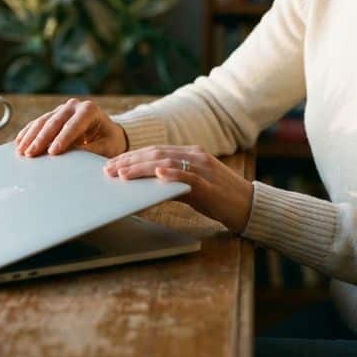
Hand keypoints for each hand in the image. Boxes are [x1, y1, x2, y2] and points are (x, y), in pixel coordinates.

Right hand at [15, 98, 128, 158]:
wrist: (108, 133)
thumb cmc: (109, 141)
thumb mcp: (106, 147)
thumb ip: (91, 149)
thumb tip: (74, 155)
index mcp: (90, 110)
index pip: (73, 125)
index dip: (62, 138)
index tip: (52, 152)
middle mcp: (74, 106)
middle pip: (55, 122)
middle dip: (41, 139)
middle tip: (31, 154)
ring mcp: (62, 109)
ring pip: (43, 121)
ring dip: (31, 136)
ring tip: (21, 151)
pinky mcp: (53, 115)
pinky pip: (38, 123)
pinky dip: (28, 132)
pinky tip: (19, 142)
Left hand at [104, 145, 253, 234]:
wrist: (248, 206)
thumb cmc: (219, 197)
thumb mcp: (193, 185)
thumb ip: (173, 180)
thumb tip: (147, 183)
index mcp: (191, 153)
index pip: (156, 150)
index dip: (133, 155)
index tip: (113, 162)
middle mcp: (196, 156)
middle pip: (156, 153)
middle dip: (130, 160)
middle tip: (109, 169)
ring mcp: (203, 168)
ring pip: (167, 162)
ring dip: (141, 167)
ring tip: (122, 173)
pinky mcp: (210, 184)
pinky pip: (188, 176)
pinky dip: (172, 173)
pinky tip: (157, 173)